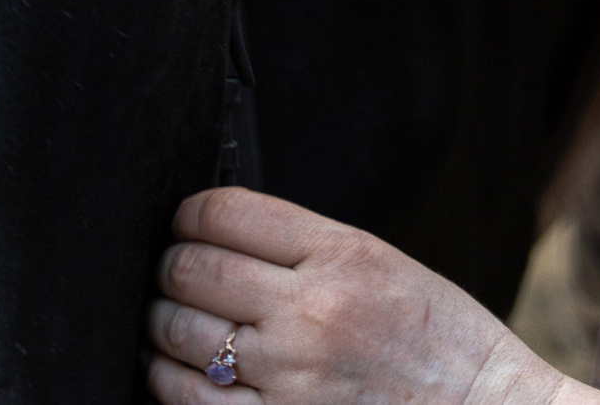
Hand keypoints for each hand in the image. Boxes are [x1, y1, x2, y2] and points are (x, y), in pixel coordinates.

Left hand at [146, 188, 599, 404]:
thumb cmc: (439, 339)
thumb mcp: (383, 263)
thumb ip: (307, 248)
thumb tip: (222, 237)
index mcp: (342, 253)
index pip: (226, 213)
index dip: (188, 214)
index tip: (184, 223)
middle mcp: (311, 309)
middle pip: (192, 269)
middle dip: (169, 266)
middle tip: (172, 272)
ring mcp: (291, 374)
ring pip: (178, 333)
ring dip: (160, 322)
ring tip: (169, 320)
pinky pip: (188, 399)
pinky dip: (167, 379)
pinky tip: (174, 370)